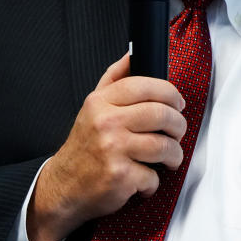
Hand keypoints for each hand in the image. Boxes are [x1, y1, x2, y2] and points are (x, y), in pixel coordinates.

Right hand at [27, 54, 186, 240]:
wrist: (62, 187)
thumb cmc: (84, 146)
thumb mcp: (93, 106)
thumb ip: (115, 78)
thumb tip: (132, 53)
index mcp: (101, 102)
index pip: (145, 85)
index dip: (170, 93)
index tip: (178, 103)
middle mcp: (106, 123)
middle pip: (161, 114)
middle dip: (179, 125)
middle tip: (178, 132)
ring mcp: (113, 149)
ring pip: (164, 146)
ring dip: (174, 155)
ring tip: (169, 158)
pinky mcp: (119, 176)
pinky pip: (154, 176)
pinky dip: (153, 182)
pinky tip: (143, 180)